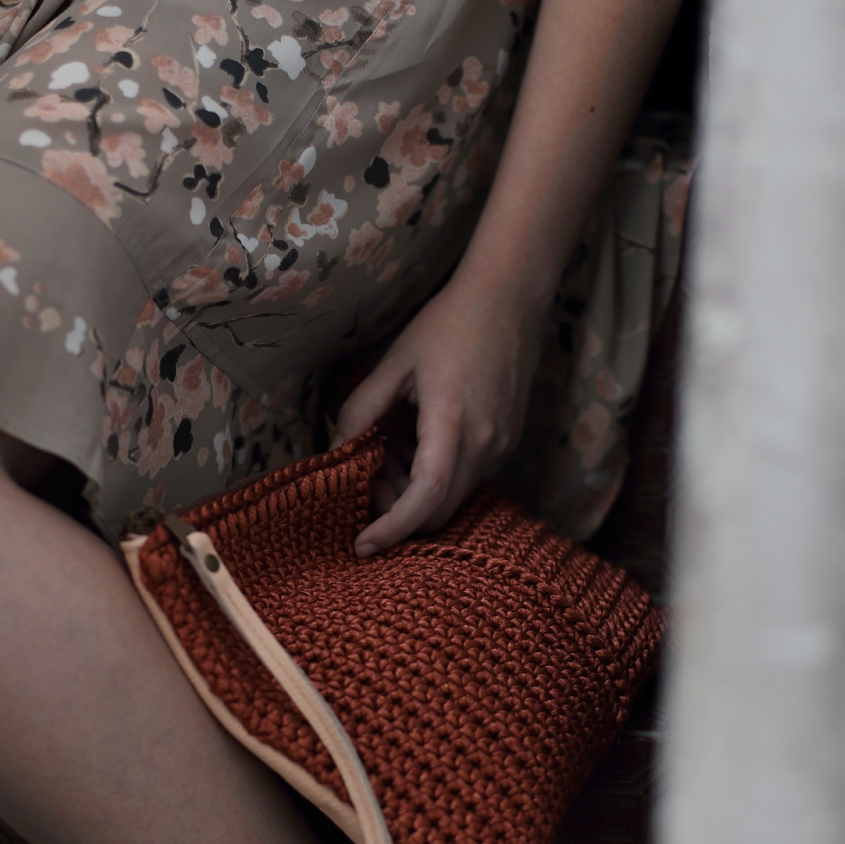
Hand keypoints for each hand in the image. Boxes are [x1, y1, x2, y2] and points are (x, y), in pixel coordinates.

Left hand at [332, 279, 545, 555]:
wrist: (510, 298)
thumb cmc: (449, 323)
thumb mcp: (393, 364)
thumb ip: (360, 411)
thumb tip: (334, 453)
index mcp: (453, 423)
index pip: (425, 498)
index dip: (392, 528)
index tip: (362, 544)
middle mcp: (485, 444)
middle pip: (438, 512)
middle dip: (397, 511)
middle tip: (367, 478)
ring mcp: (501, 445)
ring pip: (453, 498)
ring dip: (415, 491)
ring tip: (390, 448)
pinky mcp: (506, 441)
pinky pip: (467, 477)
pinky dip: (435, 475)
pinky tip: (415, 438)